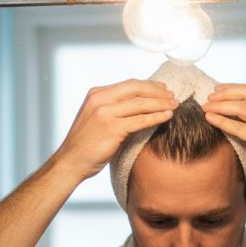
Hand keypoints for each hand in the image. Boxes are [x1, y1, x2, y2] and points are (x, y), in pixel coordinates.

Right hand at [53, 79, 176, 180]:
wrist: (70, 162)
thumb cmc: (85, 144)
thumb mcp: (96, 118)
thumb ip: (112, 108)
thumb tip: (138, 105)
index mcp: (96, 94)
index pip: (129, 84)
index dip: (149, 86)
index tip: (163, 90)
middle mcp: (99, 99)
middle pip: (136, 89)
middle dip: (158, 92)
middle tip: (173, 96)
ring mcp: (105, 113)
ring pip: (140, 103)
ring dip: (161, 104)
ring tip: (175, 106)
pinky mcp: (112, 128)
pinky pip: (140, 120)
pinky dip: (156, 117)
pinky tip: (167, 117)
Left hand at [203, 84, 245, 194]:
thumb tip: (240, 112)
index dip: (234, 88)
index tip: (219, 90)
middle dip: (225, 92)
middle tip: (209, 96)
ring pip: (241, 107)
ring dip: (220, 105)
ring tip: (206, 107)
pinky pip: (237, 127)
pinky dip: (221, 121)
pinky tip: (210, 119)